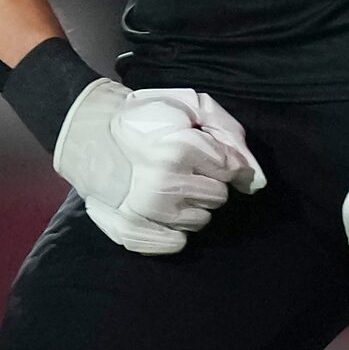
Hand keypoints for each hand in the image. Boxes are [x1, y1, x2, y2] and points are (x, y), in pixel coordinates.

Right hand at [53, 81, 264, 254]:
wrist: (90, 133)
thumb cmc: (146, 117)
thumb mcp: (191, 106)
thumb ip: (230, 135)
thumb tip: (257, 180)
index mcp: (180, 149)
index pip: (231, 169)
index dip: (221, 158)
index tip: (201, 150)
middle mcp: (165, 185)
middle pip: (218, 197)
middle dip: (207, 181)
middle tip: (180, 167)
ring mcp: (148, 212)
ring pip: (201, 221)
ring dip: (191, 204)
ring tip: (167, 185)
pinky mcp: (134, 232)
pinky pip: (178, 243)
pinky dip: (174, 228)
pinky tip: (160, 208)